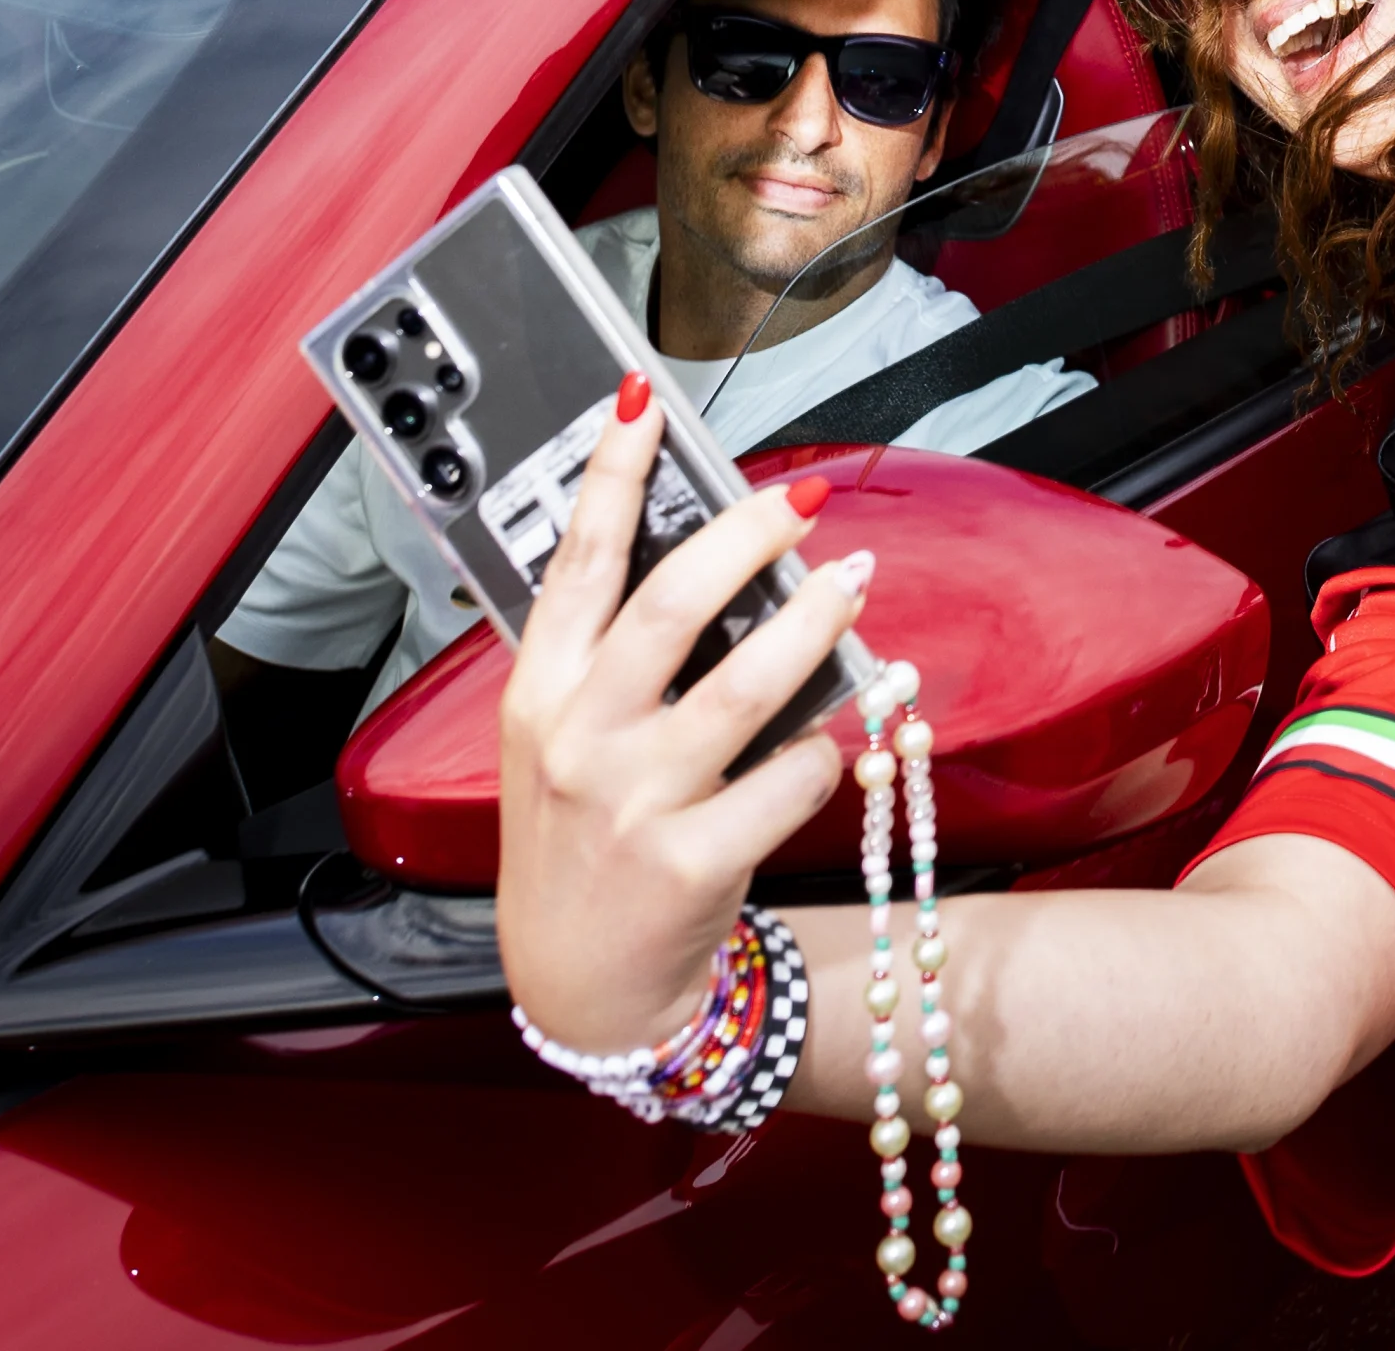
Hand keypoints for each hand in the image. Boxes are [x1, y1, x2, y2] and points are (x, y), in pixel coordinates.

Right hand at [497, 378, 856, 1055]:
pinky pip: (792, 775)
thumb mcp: (561, 746)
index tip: (644, 407)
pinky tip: (835, 734)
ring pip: (751, 681)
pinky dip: (827, 746)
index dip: (613, 479)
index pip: (576, 564)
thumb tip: (707, 560)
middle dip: (750, 536)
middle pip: (674, 604)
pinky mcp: (692, 859)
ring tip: (855, 585)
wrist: (583, 988)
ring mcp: (634, 802)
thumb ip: (610, 663)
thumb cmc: (584, 845)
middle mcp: (579, 741)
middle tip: (805, 500)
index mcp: (539, 696)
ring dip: (818, 622)